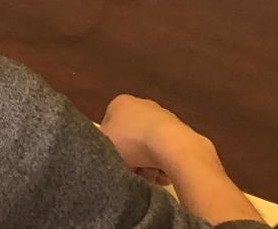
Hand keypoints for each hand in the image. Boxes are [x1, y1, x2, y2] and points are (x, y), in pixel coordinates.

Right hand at [100, 95, 214, 175]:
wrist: (172, 145)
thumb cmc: (132, 142)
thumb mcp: (102, 142)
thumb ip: (97, 142)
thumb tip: (105, 147)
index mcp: (120, 103)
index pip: (109, 126)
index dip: (111, 146)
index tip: (116, 160)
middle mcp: (142, 104)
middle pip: (131, 139)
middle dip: (133, 158)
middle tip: (134, 171)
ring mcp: (163, 117)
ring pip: (149, 147)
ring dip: (148, 164)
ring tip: (150, 175)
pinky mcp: (180, 131)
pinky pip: (166, 151)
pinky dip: (164, 163)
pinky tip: (163, 173)